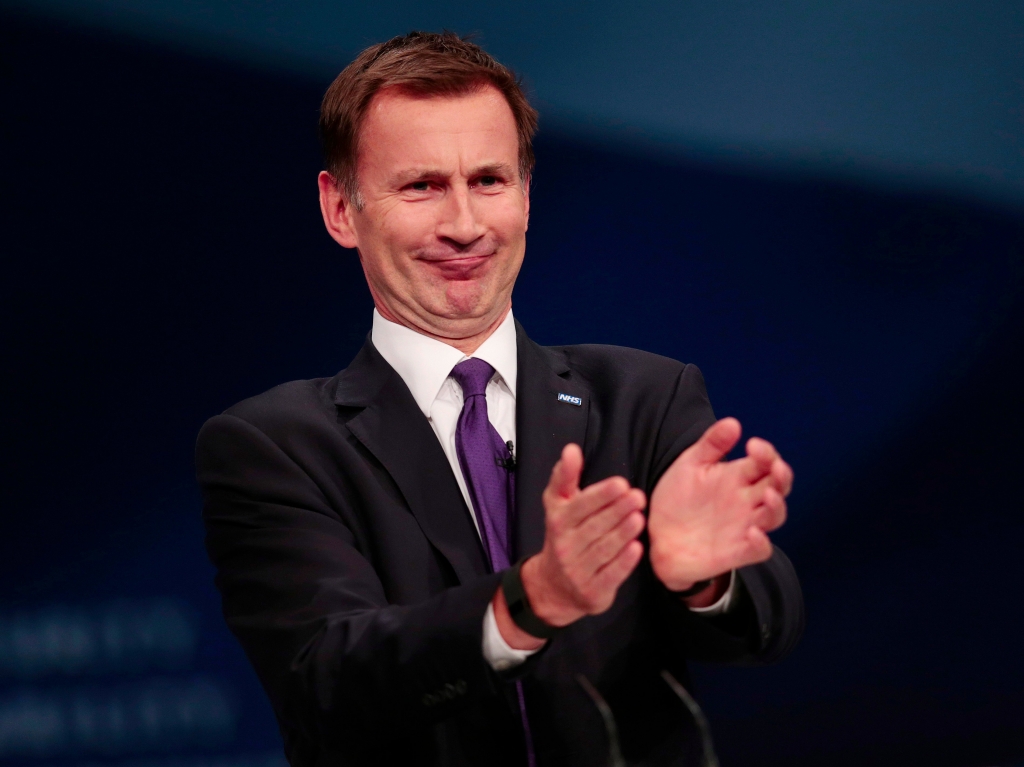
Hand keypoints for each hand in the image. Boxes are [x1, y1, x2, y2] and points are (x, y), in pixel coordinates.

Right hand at [493, 444, 645, 648]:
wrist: (553, 587)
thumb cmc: (563, 536)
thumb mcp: (558, 506)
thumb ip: (565, 476)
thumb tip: (571, 449)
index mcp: (558, 521)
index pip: (580, 506)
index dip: (600, 495)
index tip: (621, 483)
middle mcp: (565, 545)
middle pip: (594, 526)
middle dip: (617, 510)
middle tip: (638, 497)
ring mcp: (577, 570)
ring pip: (603, 549)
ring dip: (622, 533)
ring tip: (639, 518)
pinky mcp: (592, 591)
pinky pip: (610, 574)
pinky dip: (624, 562)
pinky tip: (637, 549)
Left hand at [648, 418, 792, 591]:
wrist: (656, 536)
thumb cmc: (677, 499)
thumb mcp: (690, 465)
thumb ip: (711, 444)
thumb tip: (733, 422)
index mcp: (738, 477)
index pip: (765, 462)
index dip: (767, 453)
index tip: (752, 444)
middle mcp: (746, 501)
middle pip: (778, 487)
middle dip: (782, 476)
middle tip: (775, 467)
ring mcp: (744, 526)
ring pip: (775, 516)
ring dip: (776, 506)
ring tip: (768, 495)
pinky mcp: (736, 552)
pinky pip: (759, 550)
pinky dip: (761, 543)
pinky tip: (753, 533)